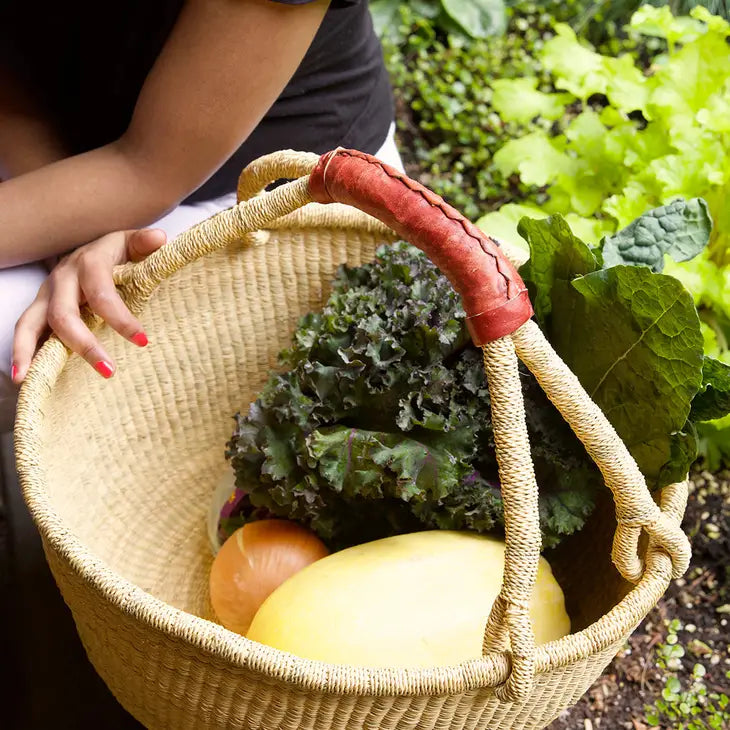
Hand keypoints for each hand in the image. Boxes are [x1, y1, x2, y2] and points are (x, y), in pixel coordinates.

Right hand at [11, 228, 166, 382]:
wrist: (92, 247)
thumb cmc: (116, 251)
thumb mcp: (131, 244)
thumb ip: (144, 243)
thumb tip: (160, 238)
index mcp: (88, 263)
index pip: (101, 294)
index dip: (120, 318)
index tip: (142, 341)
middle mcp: (62, 279)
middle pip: (64, 314)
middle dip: (84, 345)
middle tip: (109, 371)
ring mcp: (46, 294)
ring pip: (30, 323)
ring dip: (31, 351)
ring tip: (28, 378)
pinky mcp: (39, 308)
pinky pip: (25, 330)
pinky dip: (21, 351)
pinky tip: (21, 376)